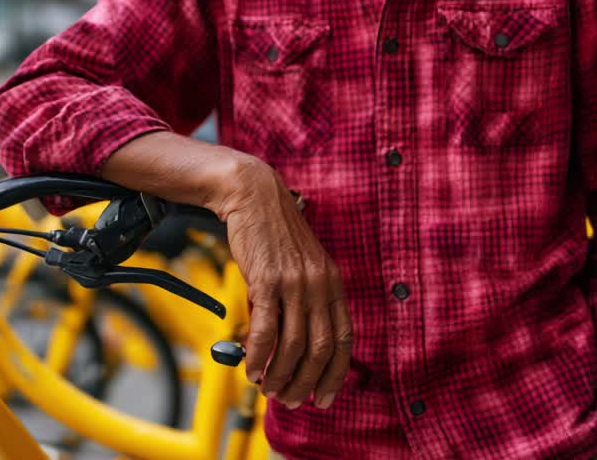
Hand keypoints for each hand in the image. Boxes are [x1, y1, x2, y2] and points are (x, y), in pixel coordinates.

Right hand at [208, 156, 352, 409]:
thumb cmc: (275, 234)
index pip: (344, 339)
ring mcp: (295, 282)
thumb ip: (306, 299)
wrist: (254, 195)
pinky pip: (267, 329)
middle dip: (306, 382)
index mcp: (333, 283)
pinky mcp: (267, 280)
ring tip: (269, 390)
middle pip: (320, 348)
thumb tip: (295, 344)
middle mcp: (320, 284)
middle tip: (291, 400)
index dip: (335, 374)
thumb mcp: (303, 265)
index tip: (325, 398)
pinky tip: (252, 370)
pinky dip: (260, 356)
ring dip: (281, 375)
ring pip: (293, 344)